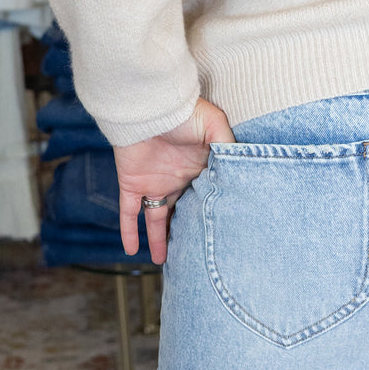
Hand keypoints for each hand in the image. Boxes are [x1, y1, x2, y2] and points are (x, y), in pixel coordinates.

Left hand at [115, 97, 234, 263]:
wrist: (149, 106)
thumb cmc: (185, 112)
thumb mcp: (216, 125)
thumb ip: (228, 148)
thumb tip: (240, 170)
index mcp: (198, 167)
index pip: (205, 196)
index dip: (211, 214)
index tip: (219, 235)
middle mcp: (177, 179)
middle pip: (182, 212)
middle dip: (187, 232)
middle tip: (194, 256)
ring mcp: (154, 183)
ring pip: (157, 219)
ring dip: (159, 240)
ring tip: (165, 263)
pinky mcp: (133, 185)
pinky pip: (129, 214)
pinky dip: (129, 232)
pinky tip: (132, 251)